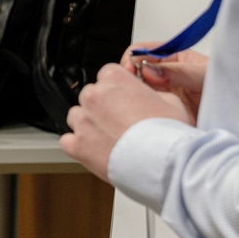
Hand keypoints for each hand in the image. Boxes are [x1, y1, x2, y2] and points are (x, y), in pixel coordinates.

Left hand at [62, 62, 193, 179]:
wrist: (162, 163)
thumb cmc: (168, 133)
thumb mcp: (171, 101)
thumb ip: (150, 93)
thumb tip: (145, 96)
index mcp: (115, 78)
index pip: (107, 74)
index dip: (117, 89)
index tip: (124, 100)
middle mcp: (95, 95)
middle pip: (90, 96)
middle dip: (102, 107)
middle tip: (120, 122)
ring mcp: (84, 120)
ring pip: (77, 116)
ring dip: (89, 125)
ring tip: (109, 139)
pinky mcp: (77, 145)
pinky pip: (67, 141)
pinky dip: (78, 146)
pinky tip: (95, 151)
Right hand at [124, 48, 206, 111]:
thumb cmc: (230, 90)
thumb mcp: (205, 76)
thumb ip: (178, 71)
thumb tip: (148, 69)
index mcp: (174, 59)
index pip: (143, 51)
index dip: (133, 58)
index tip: (129, 69)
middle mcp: (165, 77)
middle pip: (135, 73)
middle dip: (129, 79)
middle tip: (131, 88)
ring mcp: (163, 97)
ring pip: (137, 94)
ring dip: (135, 97)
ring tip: (141, 103)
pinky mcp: (163, 116)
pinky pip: (146, 113)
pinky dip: (142, 113)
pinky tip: (148, 116)